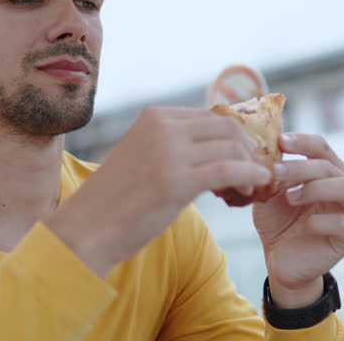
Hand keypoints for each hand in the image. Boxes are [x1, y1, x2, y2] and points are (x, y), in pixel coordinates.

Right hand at [47, 107, 271, 277]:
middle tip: (252, 171)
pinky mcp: (177, 180)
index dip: (234, 136)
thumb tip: (219, 148)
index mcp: (154, 116)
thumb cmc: (116, 198)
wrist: (87, 228)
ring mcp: (169, 152)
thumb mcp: (145, 155)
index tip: (243, 156)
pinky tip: (255, 186)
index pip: (211, 116)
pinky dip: (250, 176)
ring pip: (232, 148)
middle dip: (247, 149)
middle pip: (227, 128)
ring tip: (247, 187)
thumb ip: (174, 145)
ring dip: (250, 166)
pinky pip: (230, 170)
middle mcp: (163, 126)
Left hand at [253, 133, 343, 307]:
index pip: (321, 148)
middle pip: (331, 166)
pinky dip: (322, 220)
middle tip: (275, 172)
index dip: (303, 141)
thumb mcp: (271, 193)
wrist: (280, 259)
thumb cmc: (278, 221)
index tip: (280, 141)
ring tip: (290, 197)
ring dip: (316, 188)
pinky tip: (305, 224)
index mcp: (326, 173)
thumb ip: (275, 173)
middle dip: (301, 167)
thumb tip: (266, 149)